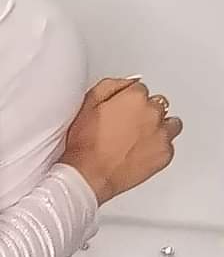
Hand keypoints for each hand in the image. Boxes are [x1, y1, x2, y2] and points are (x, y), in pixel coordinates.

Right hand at [61, 77, 182, 204]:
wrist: (89, 174)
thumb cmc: (86, 143)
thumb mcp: (88, 102)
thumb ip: (112, 85)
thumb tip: (129, 82)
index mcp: (135, 97)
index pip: (140, 89)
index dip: (128, 99)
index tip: (122, 109)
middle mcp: (153, 113)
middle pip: (158, 104)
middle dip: (145, 111)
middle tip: (129, 124)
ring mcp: (161, 135)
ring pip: (171, 123)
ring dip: (159, 126)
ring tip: (141, 136)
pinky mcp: (165, 155)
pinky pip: (169, 145)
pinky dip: (159, 146)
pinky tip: (142, 150)